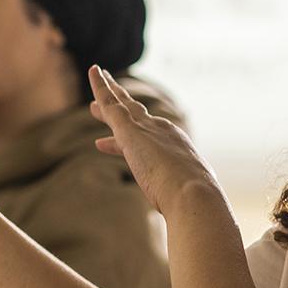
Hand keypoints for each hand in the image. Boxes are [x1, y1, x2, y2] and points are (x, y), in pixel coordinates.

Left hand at [89, 66, 220, 215]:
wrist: (193, 194)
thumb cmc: (193, 202)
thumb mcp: (183, 198)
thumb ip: (180, 200)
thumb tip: (188, 216)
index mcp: (175, 147)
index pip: (146, 140)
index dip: (124, 141)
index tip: (106, 143)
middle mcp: (162, 131)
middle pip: (136, 115)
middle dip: (119, 106)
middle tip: (104, 97)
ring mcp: (147, 129)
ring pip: (122, 104)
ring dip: (109, 91)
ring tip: (98, 76)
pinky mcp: (131, 130)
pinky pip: (111, 103)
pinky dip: (101, 86)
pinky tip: (94, 72)